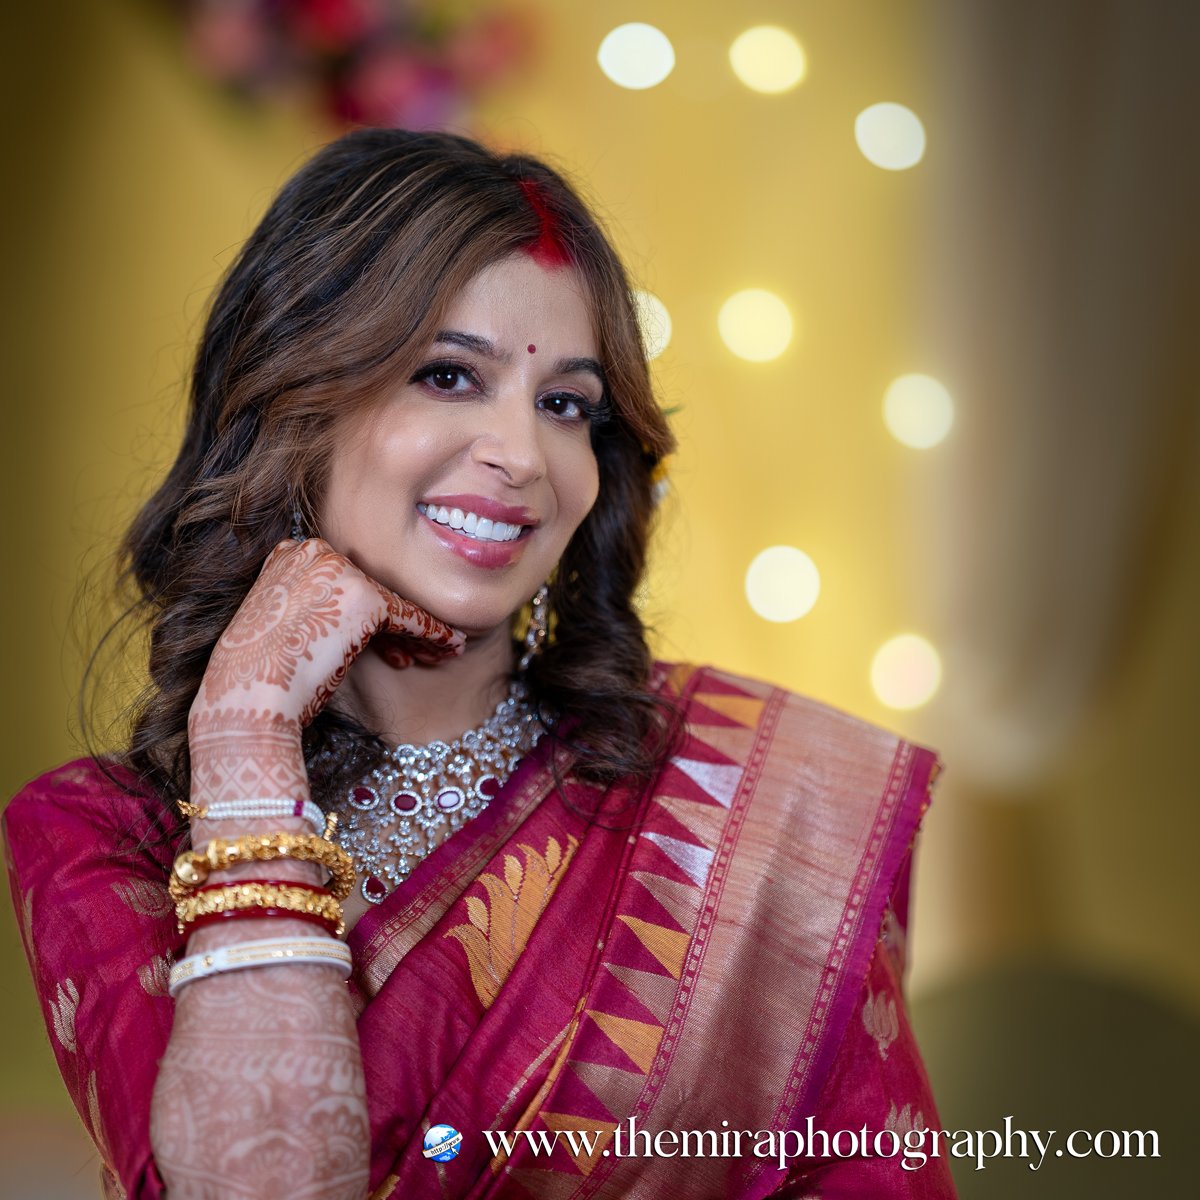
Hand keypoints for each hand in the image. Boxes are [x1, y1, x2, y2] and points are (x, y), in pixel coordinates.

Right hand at [197, 537, 463, 726]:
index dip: (370, 615)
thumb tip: (351, 616)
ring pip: (392, 602)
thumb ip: (314, 605)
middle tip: (418, 651)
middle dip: (396, 624)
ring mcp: (341, 571)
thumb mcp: (282, 624)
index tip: (387, 641)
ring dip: (418, 633)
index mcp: (290, 554)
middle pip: (372, 588)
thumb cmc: (259, 677)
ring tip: (441, 652)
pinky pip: (409, 616)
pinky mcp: (366, 598)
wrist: (246, 700)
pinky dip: (432, 634)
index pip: (345, 580)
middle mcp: (314, 552)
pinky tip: (450, 646)